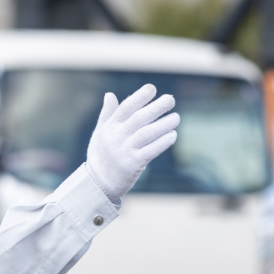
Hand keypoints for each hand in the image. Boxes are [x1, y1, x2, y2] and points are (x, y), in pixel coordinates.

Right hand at [86, 84, 179, 202]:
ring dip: (164, 124)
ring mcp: (125, 151)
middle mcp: (116, 138)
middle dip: (156, 107)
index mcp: (109, 128)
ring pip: (147, 133)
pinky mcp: (133, 164)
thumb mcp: (99, 134)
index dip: (139, 97)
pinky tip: (172, 135)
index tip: (152, 89)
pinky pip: (151, 150)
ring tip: (176, 118)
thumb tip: (109, 94)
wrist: (97, 184)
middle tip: (171, 99)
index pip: (125, 108)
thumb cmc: (100, 156)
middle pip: (139, 118)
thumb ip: (107, 115)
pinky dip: (163, 142)